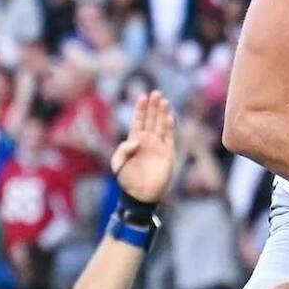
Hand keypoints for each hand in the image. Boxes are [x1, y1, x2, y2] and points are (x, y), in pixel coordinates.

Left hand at [112, 90, 175, 204]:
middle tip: (156, 93)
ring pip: (161, 126)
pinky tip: (170, 117)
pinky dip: (170, 128)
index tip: (142, 95)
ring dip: (162, 113)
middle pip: (151, 119)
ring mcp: (158, 147)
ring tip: (164, 100)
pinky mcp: (168, 155)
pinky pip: (170, 138)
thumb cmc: (126, 179)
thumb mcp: (117, 163)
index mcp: (134, 140)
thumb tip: (136, 140)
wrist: (140, 195)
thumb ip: (123, 149)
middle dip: (153, 106)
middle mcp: (147, 141)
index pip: (138, 120)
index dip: (140, 108)